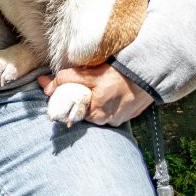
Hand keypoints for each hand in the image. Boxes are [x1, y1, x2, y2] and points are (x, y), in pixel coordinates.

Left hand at [38, 64, 152, 126]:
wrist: (149, 74)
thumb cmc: (119, 75)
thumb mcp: (90, 74)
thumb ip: (67, 79)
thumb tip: (46, 86)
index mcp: (94, 114)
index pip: (70, 110)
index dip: (61, 98)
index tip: (52, 88)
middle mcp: (105, 121)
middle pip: (84, 110)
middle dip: (79, 97)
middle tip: (80, 82)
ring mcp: (117, 119)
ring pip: (98, 109)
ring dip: (94, 98)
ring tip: (97, 85)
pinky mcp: (127, 114)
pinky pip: (111, 109)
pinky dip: (107, 100)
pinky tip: (110, 90)